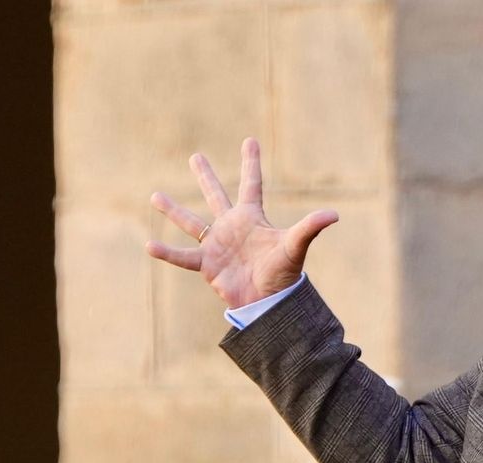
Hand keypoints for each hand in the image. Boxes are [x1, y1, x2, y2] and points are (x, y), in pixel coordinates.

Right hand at [146, 138, 338, 308]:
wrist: (268, 302)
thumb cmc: (283, 274)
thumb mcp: (295, 247)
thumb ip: (309, 228)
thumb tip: (334, 215)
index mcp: (252, 218)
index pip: (251, 183)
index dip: (251, 162)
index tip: (250, 140)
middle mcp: (231, 227)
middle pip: (216, 195)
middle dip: (206, 176)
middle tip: (195, 156)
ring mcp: (217, 245)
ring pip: (191, 222)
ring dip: (173, 210)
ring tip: (154, 195)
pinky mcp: (207, 265)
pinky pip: (183, 256)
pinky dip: (167, 252)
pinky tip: (149, 245)